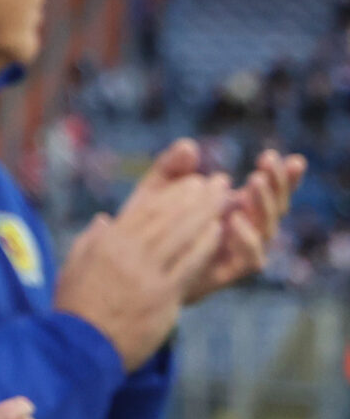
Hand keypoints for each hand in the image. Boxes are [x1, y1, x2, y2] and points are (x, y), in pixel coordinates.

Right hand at [54, 170, 227, 370]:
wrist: (81, 345)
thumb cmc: (76, 306)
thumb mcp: (75, 264)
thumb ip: (93, 239)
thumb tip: (105, 220)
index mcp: (108, 242)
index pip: (148, 208)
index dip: (175, 192)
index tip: (193, 181)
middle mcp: (128, 252)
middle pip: (170, 216)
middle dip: (198, 196)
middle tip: (219, 182)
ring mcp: (147, 273)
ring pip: (183, 235)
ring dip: (208, 214)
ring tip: (228, 201)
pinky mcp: (162, 295)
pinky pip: (189, 264)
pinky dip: (206, 245)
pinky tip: (220, 233)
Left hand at [132, 138, 306, 301]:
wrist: (131, 269)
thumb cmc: (146, 224)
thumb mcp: (156, 189)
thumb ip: (171, 167)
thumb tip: (189, 146)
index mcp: (233, 205)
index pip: (268, 189)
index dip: (282, 175)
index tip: (286, 157)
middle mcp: (242, 228)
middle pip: (275, 207)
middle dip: (278, 183)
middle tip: (269, 159)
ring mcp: (236, 251)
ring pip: (267, 230)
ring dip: (263, 205)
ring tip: (253, 181)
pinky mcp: (227, 272)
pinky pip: (251, 259)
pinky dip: (247, 239)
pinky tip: (235, 219)